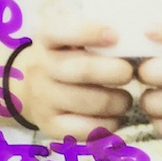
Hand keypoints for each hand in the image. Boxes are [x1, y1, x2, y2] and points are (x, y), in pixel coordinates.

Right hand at [16, 22, 133, 139]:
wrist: (28, 85)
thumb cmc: (64, 54)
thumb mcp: (69, 35)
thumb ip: (95, 31)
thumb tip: (133, 37)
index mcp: (47, 37)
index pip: (62, 30)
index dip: (89, 32)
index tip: (115, 35)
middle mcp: (41, 67)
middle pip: (83, 70)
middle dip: (115, 72)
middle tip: (129, 73)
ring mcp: (43, 98)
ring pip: (89, 102)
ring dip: (117, 101)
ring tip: (125, 98)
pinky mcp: (49, 125)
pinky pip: (85, 129)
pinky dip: (108, 124)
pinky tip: (114, 116)